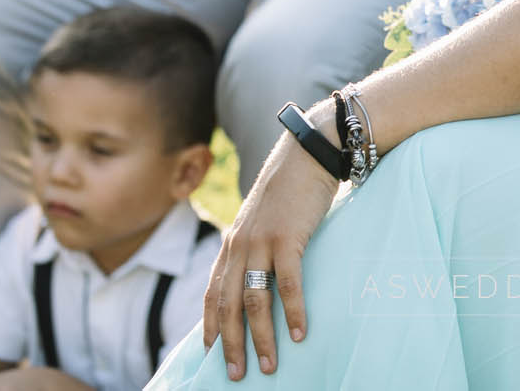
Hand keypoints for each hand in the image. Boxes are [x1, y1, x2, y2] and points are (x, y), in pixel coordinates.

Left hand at [204, 105, 342, 379]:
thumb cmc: (291, 186)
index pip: (212, 292)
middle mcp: (239, 245)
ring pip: (254, 302)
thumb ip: (257, 245)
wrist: (308, 151)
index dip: (210, 324)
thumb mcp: (264, 218)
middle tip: (235, 375)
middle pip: (228, 305)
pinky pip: (288, 285)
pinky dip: (293, 313)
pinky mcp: (287, 239)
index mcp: (232, 241)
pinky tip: (300, 333)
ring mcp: (261, 242)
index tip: (211, 352)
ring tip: (270, 365)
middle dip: (230, 344)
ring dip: (261, 338)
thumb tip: (262, 273)